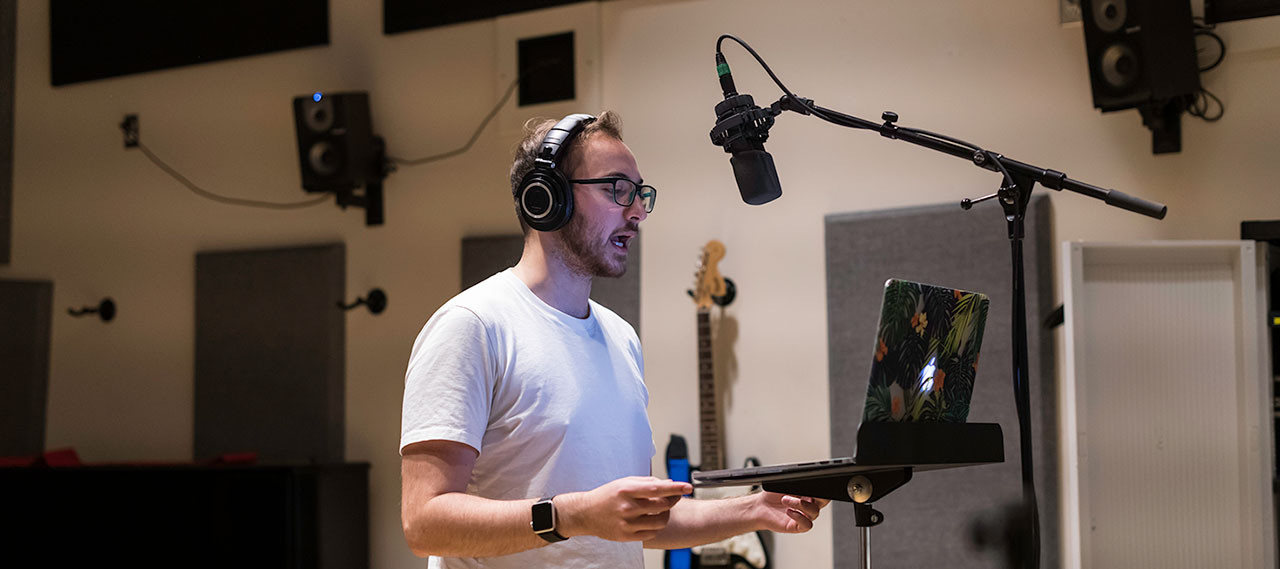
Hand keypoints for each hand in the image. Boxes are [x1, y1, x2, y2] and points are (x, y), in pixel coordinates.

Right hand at [559, 477, 691, 541]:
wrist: (586, 513)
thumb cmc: (607, 496)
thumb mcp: (624, 482)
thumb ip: (647, 482)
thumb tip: (668, 483)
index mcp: (627, 490)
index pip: (657, 489)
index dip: (675, 488)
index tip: (687, 486)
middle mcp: (627, 507)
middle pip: (662, 506)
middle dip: (673, 500)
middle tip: (674, 497)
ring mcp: (627, 523)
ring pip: (660, 521)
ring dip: (666, 514)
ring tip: (661, 510)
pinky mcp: (627, 536)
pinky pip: (652, 532)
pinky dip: (656, 526)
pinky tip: (650, 519)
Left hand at [752, 491, 828, 532]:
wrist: (760, 506)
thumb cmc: (772, 495)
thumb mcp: (784, 484)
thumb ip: (797, 484)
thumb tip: (807, 481)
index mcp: (808, 494)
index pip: (822, 492)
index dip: (822, 490)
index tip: (814, 486)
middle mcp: (808, 506)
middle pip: (823, 502)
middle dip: (817, 497)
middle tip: (805, 493)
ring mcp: (803, 516)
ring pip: (814, 512)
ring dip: (800, 504)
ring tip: (786, 499)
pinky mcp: (797, 526)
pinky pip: (807, 524)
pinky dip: (799, 517)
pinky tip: (789, 511)